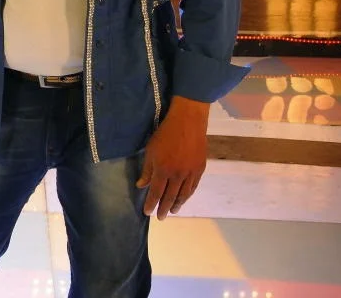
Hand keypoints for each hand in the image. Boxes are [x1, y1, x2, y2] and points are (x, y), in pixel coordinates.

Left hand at [136, 96, 209, 219]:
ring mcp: (190, 173)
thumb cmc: (165, 134)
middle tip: (161, 217)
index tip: (148, 213)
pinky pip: (193, 187)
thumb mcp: (150, 151)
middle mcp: (177, 175)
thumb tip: (140, 186)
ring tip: (172, 211)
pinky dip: (188, 195)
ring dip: (177, 204)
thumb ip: (146, 170)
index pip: (156, 193)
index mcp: (163, 171)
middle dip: (164, 208)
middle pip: (170, 197)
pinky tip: (184, 198)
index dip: (151, 204)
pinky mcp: (200, 169)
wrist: (188, 122)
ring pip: (183, 194)